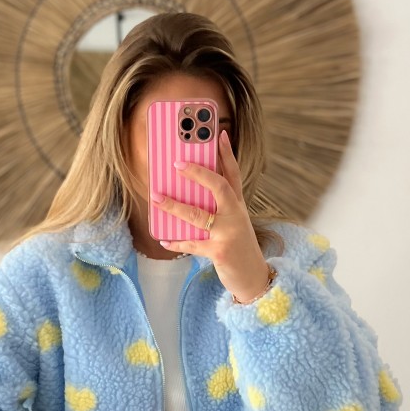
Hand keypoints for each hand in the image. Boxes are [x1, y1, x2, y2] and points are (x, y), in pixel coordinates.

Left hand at [150, 128, 271, 301]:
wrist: (253, 277)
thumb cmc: (237, 246)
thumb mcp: (232, 222)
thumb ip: (214, 207)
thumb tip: (184, 193)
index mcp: (237, 205)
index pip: (233, 174)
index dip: (227, 153)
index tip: (219, 133)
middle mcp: (235, 215)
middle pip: (220, 187)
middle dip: (198, 173)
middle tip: (177, 163)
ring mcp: (228, 233)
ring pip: (199, 215)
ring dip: (175, 206)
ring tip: (156, 197)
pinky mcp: (220, 251)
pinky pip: (192, 244)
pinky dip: (176, 242)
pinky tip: (163, 238)